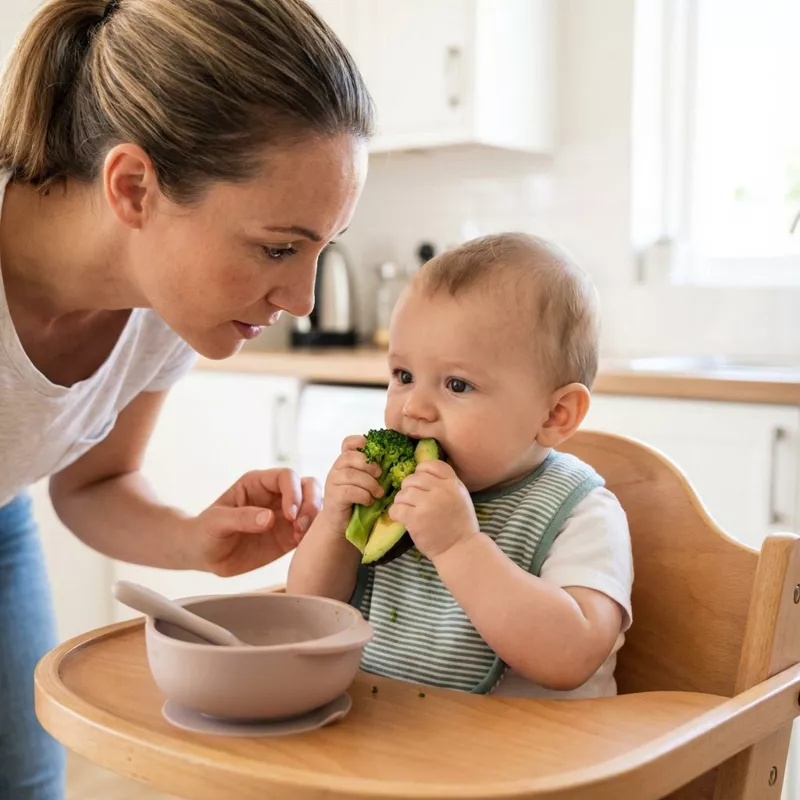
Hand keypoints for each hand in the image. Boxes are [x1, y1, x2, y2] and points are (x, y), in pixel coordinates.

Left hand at [188, 468, 320, 576]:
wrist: (204, 555)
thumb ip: (242, 518)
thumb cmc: (206, 531)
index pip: (287, 477)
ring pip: (314, 506)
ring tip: (301, 535)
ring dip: (314, 518)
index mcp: (258, 483)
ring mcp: (285, 515)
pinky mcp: (289, 536)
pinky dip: (312, 534)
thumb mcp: (216, 522)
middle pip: (308, 486)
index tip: (290, 514)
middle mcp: (276, 496)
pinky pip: (309, 530)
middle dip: (311, 502)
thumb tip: (270, 518)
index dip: (293, 491)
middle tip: (301, 525)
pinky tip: (301, 544)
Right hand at [319, 435, 382, 531]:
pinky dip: (363, 496)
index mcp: (345, 461)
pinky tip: (369, 501)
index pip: (348, 443)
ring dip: (369, 483)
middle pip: (350, 457)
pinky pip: (350, 491)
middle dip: (369, 465)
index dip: (360, 442)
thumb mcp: (364, 481)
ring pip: (351, 475)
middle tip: (380, 475)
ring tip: (378, 493)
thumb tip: (396, 462)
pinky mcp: (334, 496)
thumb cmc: (357, 500)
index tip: (375, 452)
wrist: (340, 523)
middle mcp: (337, 469)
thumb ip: (372, 471)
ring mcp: (333, 482)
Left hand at [390, 460, 479, 559]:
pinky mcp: (416, 518)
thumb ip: (444, 484)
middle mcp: (441, 490)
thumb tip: (421, 473)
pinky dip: (396, 513)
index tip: (420, 484)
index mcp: (453, 483)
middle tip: (413, 502)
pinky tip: (403, 519)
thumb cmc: (459, 524)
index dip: (421, 471)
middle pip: (413, 479)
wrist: (460, 549)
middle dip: (409, 489)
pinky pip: (396, 508)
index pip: (430, 465)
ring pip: (402, 493)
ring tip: (409, 511)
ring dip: (402, 502)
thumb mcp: (459, 496)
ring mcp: (428, 504)